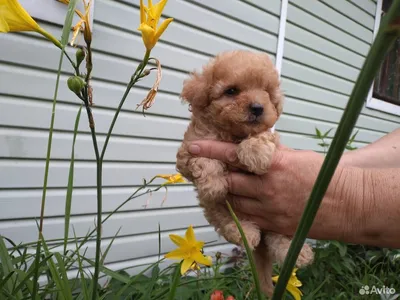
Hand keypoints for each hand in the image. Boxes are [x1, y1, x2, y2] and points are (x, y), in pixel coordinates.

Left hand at [188, 141, 347, 240]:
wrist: (349, 202)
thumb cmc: (325, 174)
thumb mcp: (296, 157)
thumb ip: (271, 156)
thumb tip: (253, 151)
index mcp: (272, 165)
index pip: (233, 155)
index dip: (210, 151)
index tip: (193, 149)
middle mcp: (266, 187)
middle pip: (229, 183)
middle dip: (218, 178)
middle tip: (210, 174)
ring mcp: (269, 209)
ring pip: (235, 202)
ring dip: (228, 195)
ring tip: (223, 190)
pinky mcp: (274, 225)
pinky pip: (248, 219)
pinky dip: (241, 212)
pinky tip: (240, 207)